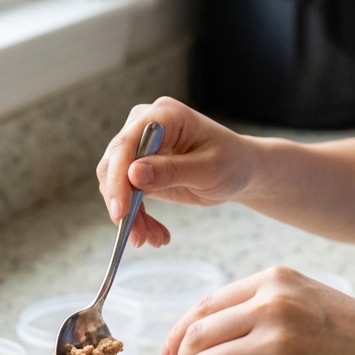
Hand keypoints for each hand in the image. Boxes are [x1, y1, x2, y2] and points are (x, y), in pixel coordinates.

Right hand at [96, 97, 256, 247]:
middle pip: (114, 165)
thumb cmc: (232, 162)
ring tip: (153, 240)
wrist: (241, 170)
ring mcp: (140, 147)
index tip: (122, 211)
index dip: (118, 178)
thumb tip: (133, 174)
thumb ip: (172, 171)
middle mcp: (144, 126)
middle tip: (137, 237)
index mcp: (163, 115)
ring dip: (131, 217)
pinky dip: (137, 217)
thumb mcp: (208, 169)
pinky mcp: (140, 168)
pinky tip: (155, 234)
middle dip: (123, 204)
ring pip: (117, 184)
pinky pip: (127, 195)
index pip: (127, 144)